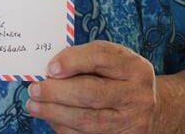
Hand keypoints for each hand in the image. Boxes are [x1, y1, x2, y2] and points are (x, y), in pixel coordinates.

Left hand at [26, 40, 157, 133]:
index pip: (101, 58)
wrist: (150, 110)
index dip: (73, 61)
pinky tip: (51, 118)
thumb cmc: (122, 79)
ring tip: (34, 106)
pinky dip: (64, 128)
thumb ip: (86, 58)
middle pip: (92, 94)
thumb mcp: (113, 60)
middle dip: (57, 92)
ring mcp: (130, 123)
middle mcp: (137, 97)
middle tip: (35, 90)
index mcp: (135, 68)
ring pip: (87, 120)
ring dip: (55, 113)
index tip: (50, 68)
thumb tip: (51, 70)